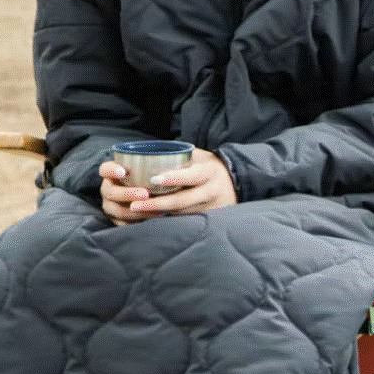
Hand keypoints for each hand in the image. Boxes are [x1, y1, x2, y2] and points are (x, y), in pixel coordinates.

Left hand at [102, 151, 236, 223]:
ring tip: (136, 212)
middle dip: (156, 204)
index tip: (153, 180)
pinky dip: (166, 218)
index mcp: (209, 173)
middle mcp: (211, 192)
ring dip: (157, 214)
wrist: (238, 183)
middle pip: (181, 201)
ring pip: (180, 213)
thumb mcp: (201, 156)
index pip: (190, 176)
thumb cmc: (211, 166)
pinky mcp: (207, 218)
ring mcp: (210, 208)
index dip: (172, 178)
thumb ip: (180, 157)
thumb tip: (150, 153)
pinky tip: (149, 218)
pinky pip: (184, 219)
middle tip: (134, 205)